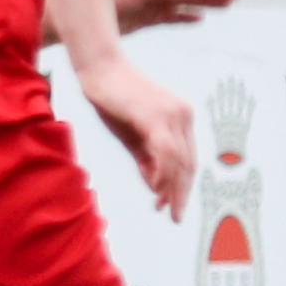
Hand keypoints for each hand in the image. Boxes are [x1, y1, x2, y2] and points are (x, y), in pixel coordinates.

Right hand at [81, 54, 195, 215]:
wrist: (97, 68)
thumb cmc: (110, 98)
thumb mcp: (130, 133)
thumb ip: (145, 157)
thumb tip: (155, 185)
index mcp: (180, 118)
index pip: (187, 158)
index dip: (181, 185)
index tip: (169, 205)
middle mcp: (183, 116)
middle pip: (189, 162)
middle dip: (182, 192)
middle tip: (175, 216)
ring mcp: (172, 115)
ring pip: (179, 160)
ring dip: (173, 188)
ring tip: (165, 209)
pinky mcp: (156, 116)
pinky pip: (165, 152)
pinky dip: (162, 173)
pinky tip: (154, 189)